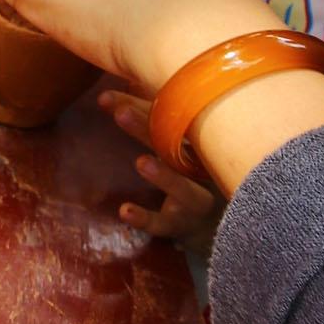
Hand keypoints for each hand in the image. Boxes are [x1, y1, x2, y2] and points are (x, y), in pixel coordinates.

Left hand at [101, 93, 223, 240]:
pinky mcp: (181, 226)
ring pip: (184, 189)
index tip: (107, 98)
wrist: (217, 222)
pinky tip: (124, 211)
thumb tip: (106, 97)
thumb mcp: (172, 143)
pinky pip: (163, 224)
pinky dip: (145, 218)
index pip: (171, 121)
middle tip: (123, 113)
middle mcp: (201, 170)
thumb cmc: (191, 172)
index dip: (140, 108)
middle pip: (179, 148)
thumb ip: (143, 120)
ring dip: (165, 176)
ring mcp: (194, 200)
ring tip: (142, 162)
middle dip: (150, 129)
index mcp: (199, 144)